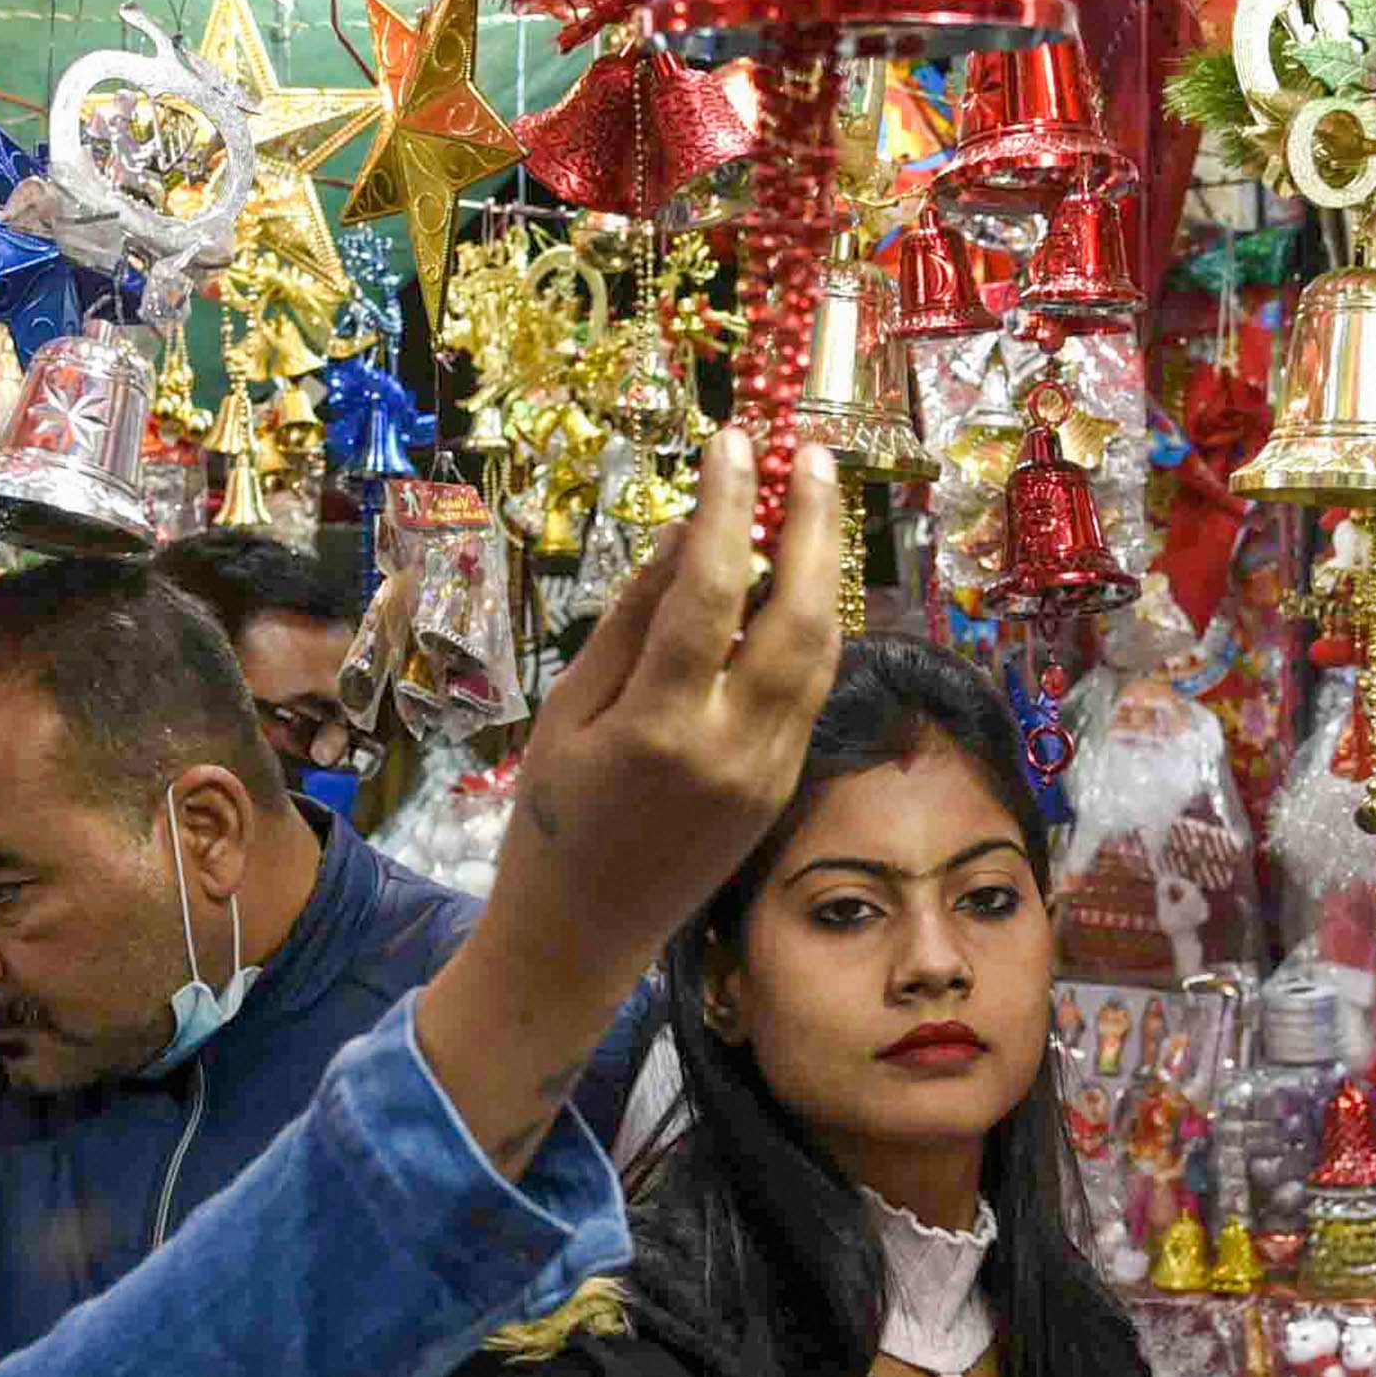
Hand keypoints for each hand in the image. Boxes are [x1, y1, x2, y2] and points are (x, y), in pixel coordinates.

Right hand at [415, 434, 839, 1173]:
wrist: (583, 934)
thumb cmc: (550, 818)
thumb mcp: (570, 709)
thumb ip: (634, 622)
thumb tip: (687, 533)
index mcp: (661, 727)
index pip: (711, 591)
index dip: (729, 508)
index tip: (736, 442)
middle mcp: (733, 748)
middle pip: (799, 615)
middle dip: (814, 526)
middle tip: (811, 456)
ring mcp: (770, 773)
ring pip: (822, 652)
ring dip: (825, 571)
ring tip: (816, 501)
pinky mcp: (785, 789)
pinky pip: (811, 690)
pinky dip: (810, 627)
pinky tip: (797, 583)